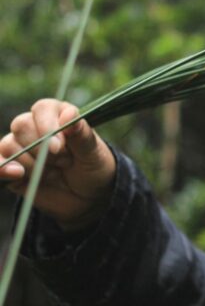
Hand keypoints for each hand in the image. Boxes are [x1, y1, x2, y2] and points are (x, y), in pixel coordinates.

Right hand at [0, 99, 115, 230]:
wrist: (87, 197)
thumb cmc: (93, 168)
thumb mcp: (94, 154)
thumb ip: (82, 135)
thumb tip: (70, 115)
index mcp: (58, 116)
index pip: (43, 109)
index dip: (48, 127)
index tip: (59, 147)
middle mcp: (36, 127)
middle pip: (21, 125)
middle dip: (41, 148)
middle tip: (63, 163)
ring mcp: (21, 148)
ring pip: (9, 145)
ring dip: (32, 164)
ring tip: (54, 173)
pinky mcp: (10, 167)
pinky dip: (2, 168)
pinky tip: (17, 174)